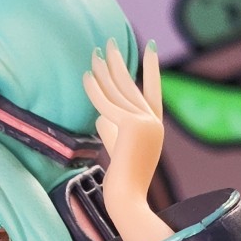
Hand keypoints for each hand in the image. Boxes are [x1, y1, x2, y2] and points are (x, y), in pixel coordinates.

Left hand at [83, 40, 170, 240]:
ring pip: (119, 92)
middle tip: (110, 42)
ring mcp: (144, 123)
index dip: (152, 69)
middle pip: (132, 86)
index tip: (152, 48)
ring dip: (105, 71)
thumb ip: (112, 126)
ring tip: (94, 53)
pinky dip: (94, 89)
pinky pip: (107, 103)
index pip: (153, 92)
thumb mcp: (117, 147)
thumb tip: (99, 110)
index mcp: (155, 127)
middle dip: (120, 63)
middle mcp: (153, 122)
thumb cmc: (121, 180)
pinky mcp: (130, 126)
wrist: (128, 199)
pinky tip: (86, 76)